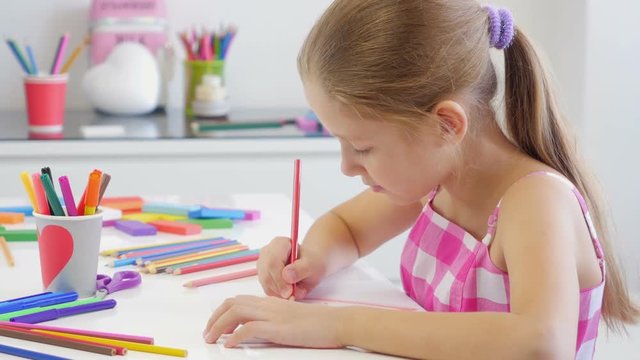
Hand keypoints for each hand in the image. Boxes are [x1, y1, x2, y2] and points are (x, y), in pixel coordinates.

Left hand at [203, 295, 342, 347]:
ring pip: (236, 313)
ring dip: (218, 326)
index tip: (214, 326)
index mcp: (271, 302)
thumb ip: (274, 320)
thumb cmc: (317, 323)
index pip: (239, 300)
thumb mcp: (291, 318)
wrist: (336, 322)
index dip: (222, 312)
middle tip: (207, 334)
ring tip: (211, 340)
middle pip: (232, 304)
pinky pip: (249, 329)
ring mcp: (273, 315)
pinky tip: (229, 346)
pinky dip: (235, 336)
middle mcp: (269, 305)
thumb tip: (256, 330)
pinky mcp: (278, 327)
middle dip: (214, 319)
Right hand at [258, 237, 325, 298]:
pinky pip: (267, 289)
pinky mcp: (263, 276)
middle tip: (293, 295)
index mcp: (279, 243)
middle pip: (266, 274)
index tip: (290, 291)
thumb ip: (301, 269)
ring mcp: (262, 264)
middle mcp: (267, 252)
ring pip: (265, 283)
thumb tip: (286, 275)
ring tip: (296, 291)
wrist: (310, 266)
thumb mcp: (312, 265)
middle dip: (280, 288)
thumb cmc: (312, 263)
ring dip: (280, 293)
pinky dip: (278, 294)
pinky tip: (289, 291)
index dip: (279, 279)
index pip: (272, 262)